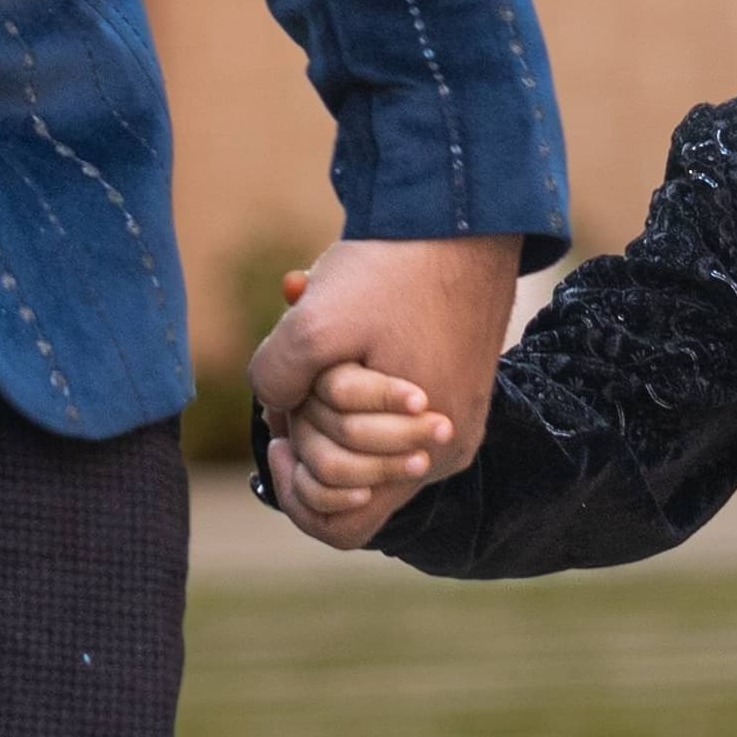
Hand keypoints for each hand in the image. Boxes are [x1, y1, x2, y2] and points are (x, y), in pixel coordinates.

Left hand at [250, 234, 518, 549]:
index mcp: (423, 455)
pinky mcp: (453, 384)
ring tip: (314, 344)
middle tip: (297, 375)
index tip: (280, 432)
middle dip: (310, 432)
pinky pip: (385, 412)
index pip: (343, 526)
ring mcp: (451, 417)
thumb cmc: (394, 267)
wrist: (461, 210)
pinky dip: (352, 380)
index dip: (297, 493)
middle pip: (348, 481)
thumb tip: (275, 408)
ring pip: (363, 441)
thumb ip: (275, 381)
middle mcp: (444, 449)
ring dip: (327, 402)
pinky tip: (340, 332)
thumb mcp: (313, 323)